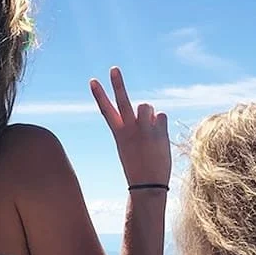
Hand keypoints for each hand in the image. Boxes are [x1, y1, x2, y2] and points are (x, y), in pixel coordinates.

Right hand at [90, 67, 169, 188]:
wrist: (148, 185)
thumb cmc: (140, 168)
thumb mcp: (132, 147)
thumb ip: (138, 126)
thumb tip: (151, 110)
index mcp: (118, 134)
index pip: (106, 110)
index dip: (99, 95)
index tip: (93, 80)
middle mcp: (129, 129)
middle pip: (122, 101)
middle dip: (118, 84)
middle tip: (114, 69)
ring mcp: (143, 128)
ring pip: (146, 105)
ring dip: (149, 113)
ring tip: (150, 130)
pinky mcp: (158, 130)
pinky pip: (162, 115)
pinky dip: (162, 124)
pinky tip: (159, 138)